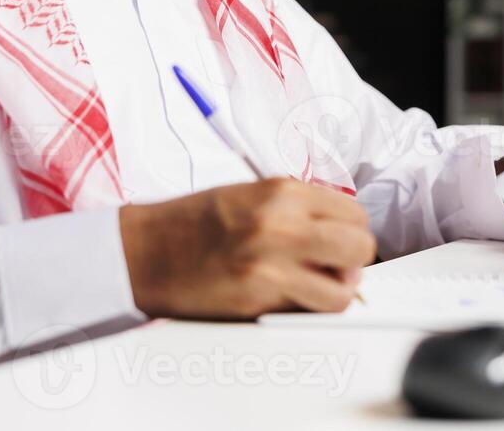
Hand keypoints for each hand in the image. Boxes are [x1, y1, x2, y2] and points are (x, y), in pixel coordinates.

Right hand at [118, 178, 375, 318]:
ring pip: (344, 289)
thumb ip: (297, 208)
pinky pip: (309, 312)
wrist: (143, 252)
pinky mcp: (258, 301)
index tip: (339, 240)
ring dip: (336, 291)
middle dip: (354, 260)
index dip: (351, 230)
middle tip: (336, 265)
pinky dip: (308, 310)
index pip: (353, 213)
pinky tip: (289, 299)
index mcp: (281, 192)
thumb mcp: (250, 195)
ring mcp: (271, 265)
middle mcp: (282, 224)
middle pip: (360, 247)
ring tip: (315, 286)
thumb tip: (340, 230)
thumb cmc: (191, 224)